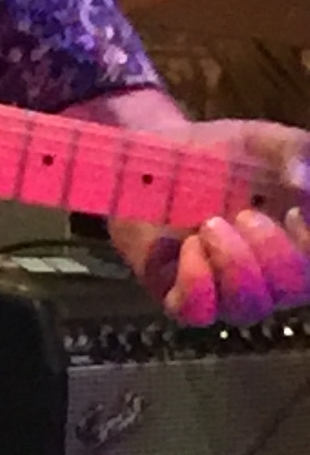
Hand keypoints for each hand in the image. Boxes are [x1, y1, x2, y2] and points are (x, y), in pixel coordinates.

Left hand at [82, 99, 309, 323]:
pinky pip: (196, 312)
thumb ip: (295, 152)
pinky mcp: (178, 292)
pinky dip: (197, 281)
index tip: (295, 213)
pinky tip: (190, 246)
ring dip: (234, 264)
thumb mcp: (264, 142)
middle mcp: (269, 274)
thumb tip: (303, 182)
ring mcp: (224, 287)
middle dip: (273, 252)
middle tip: (244, 214)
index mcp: (299, 245)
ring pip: (248, 307)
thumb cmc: (222, 154)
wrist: (158, 153)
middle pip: (293, 290)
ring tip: (211, 224)